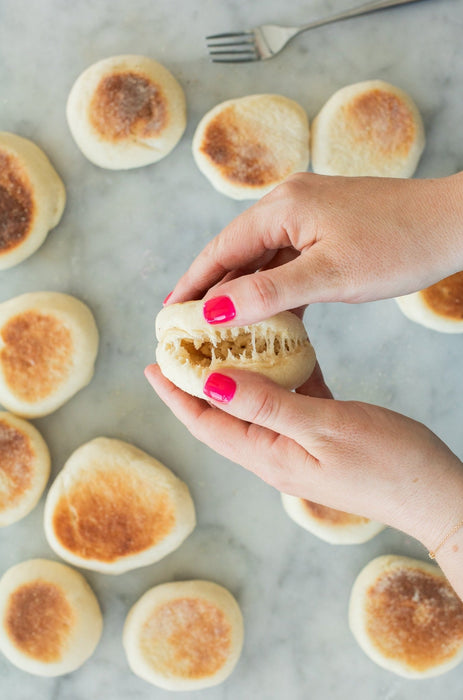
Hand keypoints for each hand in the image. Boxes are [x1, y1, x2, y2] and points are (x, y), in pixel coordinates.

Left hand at [145, 362, 462, 564]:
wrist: (436, 494)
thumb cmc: (388, 464)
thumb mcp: (323, 428)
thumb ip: (266, 406)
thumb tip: (212, 382)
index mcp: (268, 456)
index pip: (205, 423)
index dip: (176, 394)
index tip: (153, 363)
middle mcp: (274, 454)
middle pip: (221, 415)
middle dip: (195, 382)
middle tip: (180, 345)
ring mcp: (297, 446)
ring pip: (252, 405)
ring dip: (234, 376)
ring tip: (221, 342)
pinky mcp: (320, 437)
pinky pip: (287, 402)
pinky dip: (278, 377)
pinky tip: (283, 352)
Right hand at [167, 172, 462, 325]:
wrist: (453, 223)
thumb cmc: (399, 244)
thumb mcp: (329, 276)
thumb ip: (268, 292)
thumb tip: (213, 309)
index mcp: (282, 206)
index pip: (221, 249)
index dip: (192, 283)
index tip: (169, 314)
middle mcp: (288, 201)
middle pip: (236, 251)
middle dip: (212, 288)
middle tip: (189, 326)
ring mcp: (308, 211)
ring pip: (262, 255)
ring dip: (243, 289)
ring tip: (221, 326)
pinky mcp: (326, 224)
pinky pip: (287, 257)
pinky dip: (274, 284)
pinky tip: (268, 312)